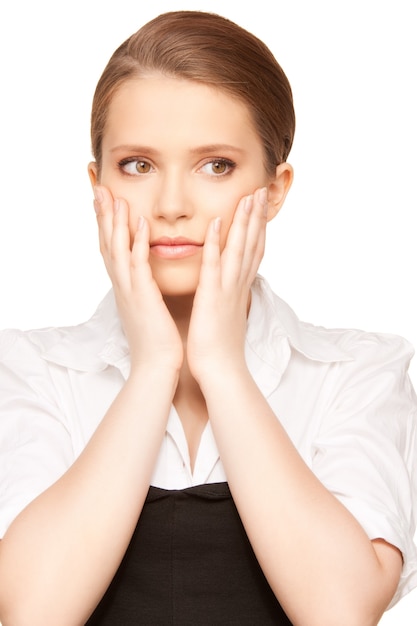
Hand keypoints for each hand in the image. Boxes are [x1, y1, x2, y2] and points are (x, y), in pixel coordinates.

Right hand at [94, 186, 182, 372]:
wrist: (156, 366)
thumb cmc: (156, 340)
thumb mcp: (147, 308)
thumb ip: (145, 290)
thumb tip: (147, 280)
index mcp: (125, 287)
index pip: (112, 249)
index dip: (106, 224)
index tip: (105, 201)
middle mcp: (122, 285)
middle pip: (107, 243)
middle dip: (103, 215)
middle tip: (98, 187)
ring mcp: (130, 290)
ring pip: (117, 249)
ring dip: (114, 221)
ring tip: (112, 195)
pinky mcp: (142, 297)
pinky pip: (138, 264)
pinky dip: (137, 242)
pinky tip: (140, 222)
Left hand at [187, 187, 267, 382]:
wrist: (221, 372)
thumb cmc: (220, 348)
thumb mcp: (227, 316)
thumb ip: (229, 298)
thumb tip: (230, 290)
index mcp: (239, 289)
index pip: (252, 253)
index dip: (258, 228)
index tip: (260, 208)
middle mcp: (238, 285)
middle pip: (252, 244)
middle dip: (257, 216)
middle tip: (262, 190)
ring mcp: (227, 290)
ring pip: (239, 249)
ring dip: (244, 222)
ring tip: (249, 196)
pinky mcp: (212, 297)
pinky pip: (213, 266)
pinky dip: (216, 243)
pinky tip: (215, 223)